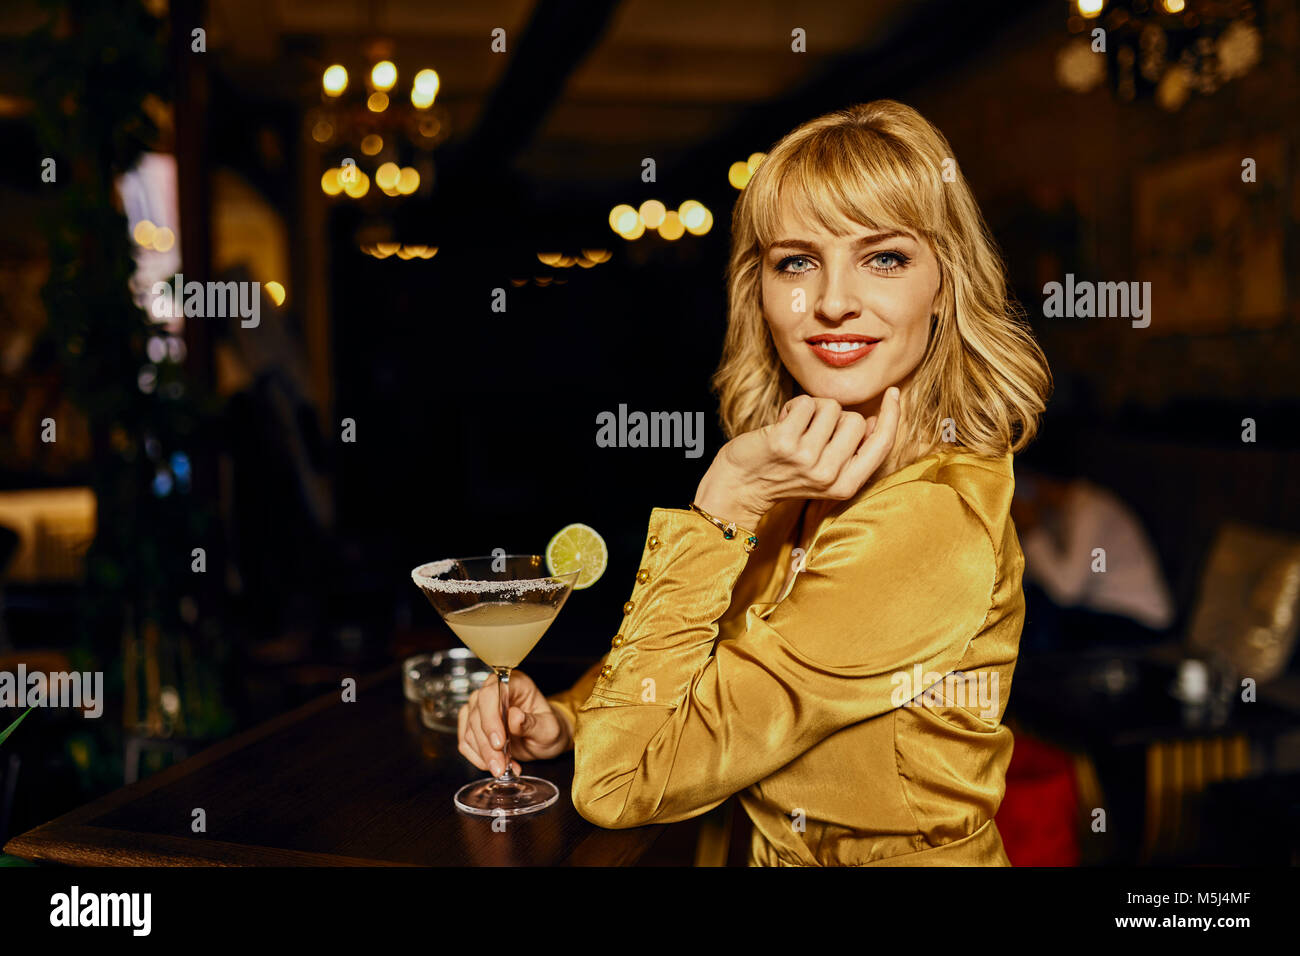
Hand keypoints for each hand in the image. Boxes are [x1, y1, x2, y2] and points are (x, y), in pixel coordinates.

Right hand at [456, 670, 570, 775]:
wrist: (543, 740)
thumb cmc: (548, 729)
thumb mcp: (549, 729)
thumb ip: (532, 723)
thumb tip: (514, 717)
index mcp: (515, 684)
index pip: (492, 693)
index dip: (491, 718)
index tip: (499, 743)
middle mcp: (494, 691)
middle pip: (478, 714)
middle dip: (487, 745)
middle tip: (500, 766)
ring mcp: (480, 707)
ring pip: (470, 731)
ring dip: (484, 754)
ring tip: (502, 768)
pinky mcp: (472, 724)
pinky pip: (465, 742)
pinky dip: (478, 758)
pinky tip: (494, 764)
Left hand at [693, 388, 901, 527]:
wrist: (739, 486)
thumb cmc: (783, 472)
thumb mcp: (825, 471)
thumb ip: (851, 451)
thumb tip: (875, 421)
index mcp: (845, 485)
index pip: (882, 445)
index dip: (892, 416)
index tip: (893, 393)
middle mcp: (829, 475)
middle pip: (855, 419)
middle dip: (834, 417)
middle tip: (810, 433)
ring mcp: (806, 460)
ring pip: (830, 407)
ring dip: (811, 410)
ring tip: (794, 429)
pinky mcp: (784, 443)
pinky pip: (806, 403)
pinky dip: (792, 407)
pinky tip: (780, 424)